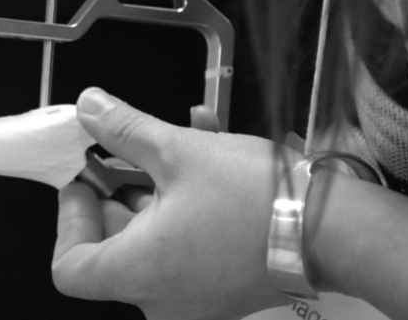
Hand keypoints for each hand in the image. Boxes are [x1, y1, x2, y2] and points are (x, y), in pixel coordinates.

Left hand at [52, 87, 294, 318]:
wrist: (339, 232)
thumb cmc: (257, 200)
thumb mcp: (179, 151)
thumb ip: (124, 130)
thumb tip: (89, 108)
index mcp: (137, 274)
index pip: (69, 267)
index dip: (69, 220)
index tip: (84, 181)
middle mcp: (162, 299)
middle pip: (112, 252)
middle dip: (115, 195)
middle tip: (120, 153)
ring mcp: (197, 299)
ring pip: (154, 243)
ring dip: (155, 191)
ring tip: (172, 139)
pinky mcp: (227, 289)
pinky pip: (189, 247)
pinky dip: (186, 208)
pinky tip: (206, 152)